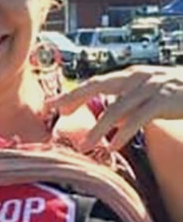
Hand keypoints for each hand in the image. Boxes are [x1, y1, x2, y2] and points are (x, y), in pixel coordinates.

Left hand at [48, 65, 182, 150]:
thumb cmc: (178, 95)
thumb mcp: (148, 97)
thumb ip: (127, 106)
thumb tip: (107, 122)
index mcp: (130, 75)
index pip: (95, 83)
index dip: (73, 93)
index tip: (52, 105)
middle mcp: (136, 77)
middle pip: (98, 86)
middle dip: (74, 99)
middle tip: (55, 114)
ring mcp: (150, 87)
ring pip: (116, 108)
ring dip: (98, 129)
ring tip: (84, 146)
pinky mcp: (163, 101)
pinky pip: (138, 119)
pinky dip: (123, 133)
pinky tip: (113, 146)